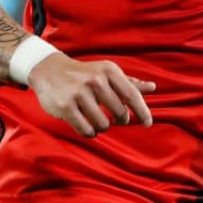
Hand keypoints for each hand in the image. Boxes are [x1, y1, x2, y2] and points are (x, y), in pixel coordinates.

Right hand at [27, 52, 154, 137]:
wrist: (49, 70)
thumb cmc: (85, 74)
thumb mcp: (107, 73)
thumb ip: (130, 82)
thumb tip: (153, 88)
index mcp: (109, 71)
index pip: (132, 95)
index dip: (142, 112)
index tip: (147, 124)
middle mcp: (95, 80)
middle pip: (120, 114)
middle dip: (119, 120)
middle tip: (113, 118)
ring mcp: (79, 94)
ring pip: (104, 125)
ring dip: (102, 127)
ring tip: (96, 119)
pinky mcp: (65, 107)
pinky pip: (87, 131)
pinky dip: (90, 133)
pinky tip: (88, 127)